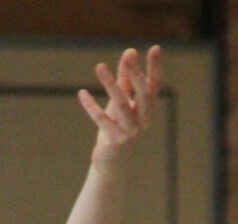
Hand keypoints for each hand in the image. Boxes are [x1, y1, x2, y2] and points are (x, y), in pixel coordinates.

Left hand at [78, 46, 160, 168]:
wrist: (111, 162)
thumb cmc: (117, 127)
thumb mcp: (121, 100)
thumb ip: (125, 79)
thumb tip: (129, 53)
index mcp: (147, 110)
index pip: (154, 86)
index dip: (155, 68)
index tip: (155, 48)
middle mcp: (142, 121)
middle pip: (143, 95)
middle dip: (136, 74)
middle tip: (129, 54)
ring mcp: (130, 133)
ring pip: (122, 106)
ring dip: (111, 85)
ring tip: (99, 66)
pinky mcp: (115, 142)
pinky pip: (103, 121)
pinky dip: (92, 107)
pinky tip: (82, 94)